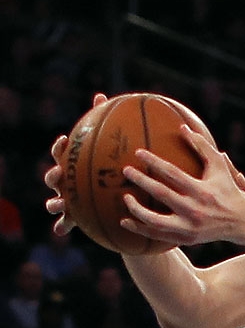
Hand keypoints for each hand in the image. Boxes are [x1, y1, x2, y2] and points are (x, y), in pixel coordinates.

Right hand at [44, 93, 108, 234]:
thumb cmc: (104, 170)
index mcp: (72, 165)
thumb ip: (101, 124)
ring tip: (58, 205)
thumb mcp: (105, 150)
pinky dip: (60, 226)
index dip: (60, 148)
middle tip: (59, 174)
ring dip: (54, 203)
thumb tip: (100, 95)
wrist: (109, 198)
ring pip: (54, 201)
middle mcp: (65, 181)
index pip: (61, 153)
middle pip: (52, 177)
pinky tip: (60, 231)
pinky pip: (64, 224)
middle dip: (53, 176)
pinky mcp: (72, 218)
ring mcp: (66, 199)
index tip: (64, 141)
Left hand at [119, 126, 244, 247]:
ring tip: (125, 198)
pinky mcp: (186, 238)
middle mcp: (195, 210)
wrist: (242, 221)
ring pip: (156, 220)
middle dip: (141, 181)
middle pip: (162, 194)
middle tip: (125, 171)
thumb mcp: (220, 166)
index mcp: (202, 191)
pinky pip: (158, 235)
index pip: (173, 173)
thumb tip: (182, 127)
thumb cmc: (228, 189)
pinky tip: (125, 221)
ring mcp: (190, 227)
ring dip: (137, 209)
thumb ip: (202, 146)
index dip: (154, 162)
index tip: (138, 153)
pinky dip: (141, 230)